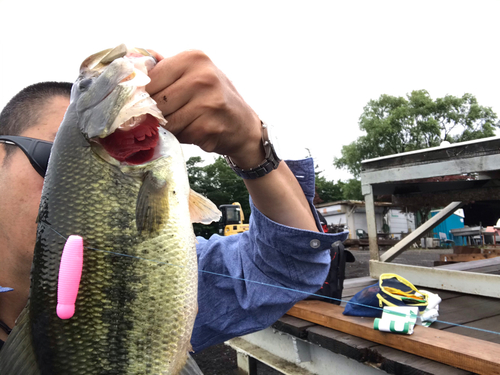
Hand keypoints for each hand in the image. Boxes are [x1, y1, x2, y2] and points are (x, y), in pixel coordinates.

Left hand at [146, 50, 263, 168]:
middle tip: (166, 117)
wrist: (243, 125)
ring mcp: (208, 102)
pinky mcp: (209, 126)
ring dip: (169, 127)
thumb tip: (127, 66)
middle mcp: (203, 76)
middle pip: (156, 101)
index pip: (150, 78)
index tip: (146, 104)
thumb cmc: (211, 98)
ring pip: (166, 120)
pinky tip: (194, 131)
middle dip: (156, 114)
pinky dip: (181, 137)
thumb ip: (164, 70)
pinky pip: (179, 135)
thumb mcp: (193, 74)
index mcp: (194, 58)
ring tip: (184, 123)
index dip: (144, 95)